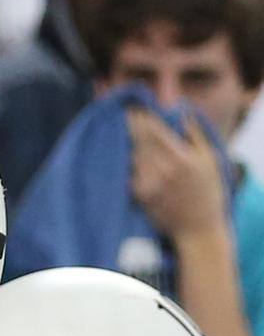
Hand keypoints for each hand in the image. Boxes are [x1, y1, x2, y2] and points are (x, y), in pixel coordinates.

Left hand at [128, 106, 228, 240]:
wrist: (197, 227)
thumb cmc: (208, 191)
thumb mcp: (210, 160)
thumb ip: (195, 134)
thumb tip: (181, 112)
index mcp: (183, 158)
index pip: (155, 131)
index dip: (143, 118)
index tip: (135, 108)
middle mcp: (164, 169)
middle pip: (140, 140)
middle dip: (132, 126)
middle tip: (125, 114)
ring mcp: (150, 183)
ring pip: (132, 155)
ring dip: (129, 143)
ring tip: (125, 132)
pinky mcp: (140, 194)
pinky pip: (130, 172)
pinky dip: (129, 162)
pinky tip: (127, 155)